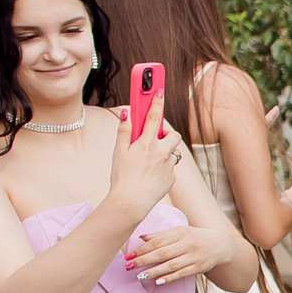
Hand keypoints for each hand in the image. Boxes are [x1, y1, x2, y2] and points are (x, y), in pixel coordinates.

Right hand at [107, 109, 180, 223]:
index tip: (159, 90)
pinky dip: (162, 168)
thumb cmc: (122, 176)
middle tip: (154, 138)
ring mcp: (169, 166)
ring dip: (164, 152)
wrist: (131, 202)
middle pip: (172, 135)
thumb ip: (124, 131)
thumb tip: (126, 113)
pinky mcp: (172, 178)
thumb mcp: (118, 151)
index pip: (154, 117)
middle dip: (165, 134)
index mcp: (147, 143)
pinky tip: (150, 176)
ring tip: (149, 161)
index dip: (156, 101)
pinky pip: (170, 168)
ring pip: (172, 153)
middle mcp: (162, 152)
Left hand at [125, 221, 235, 287]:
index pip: (157, 242)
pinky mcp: (198, 267)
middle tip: (129, 266)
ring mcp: (193, 256)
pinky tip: (158, 281)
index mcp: (180, 232)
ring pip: (170, 265)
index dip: (142, 249)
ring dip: (154, 271)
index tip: (128, 255)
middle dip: (144, 260)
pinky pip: (181, 274)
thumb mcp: (180, 231)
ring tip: (140, 276)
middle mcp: (187, 244)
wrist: (220, 245)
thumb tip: (141, 237)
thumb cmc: (195, 237)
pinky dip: (169, 278)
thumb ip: (161, 235)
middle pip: (162, 253)